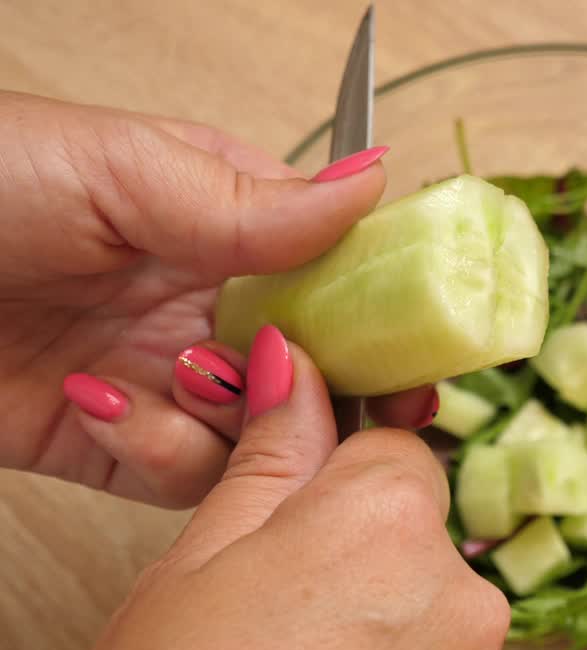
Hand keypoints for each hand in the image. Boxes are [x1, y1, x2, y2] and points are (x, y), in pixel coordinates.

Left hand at [0, 90, 434, 506]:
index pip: (333, 262)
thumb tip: (373, 183)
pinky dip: (164, 454)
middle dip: (335, 382)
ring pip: (264, 428)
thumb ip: (251, 199)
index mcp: (217, 216)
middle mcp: (201, 297)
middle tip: (352, 395)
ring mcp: (163, 373)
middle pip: (315, 357)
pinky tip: (104, 403)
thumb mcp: (120, 169)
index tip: (414, 332)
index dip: (380, 300)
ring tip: (185, 378)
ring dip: (238, 421)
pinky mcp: (117, 441)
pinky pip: (187, 475)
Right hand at [52, 329, 529, 649]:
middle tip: (284, 629)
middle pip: (424, 541)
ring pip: (443, 621)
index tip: (298, 531)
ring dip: (396, 643)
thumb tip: (294, 363)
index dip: (340, 490)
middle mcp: (462, 591)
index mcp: (387, 519)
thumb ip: (271, 458)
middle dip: (368, 568)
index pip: (395, 454)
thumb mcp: (196, 566)